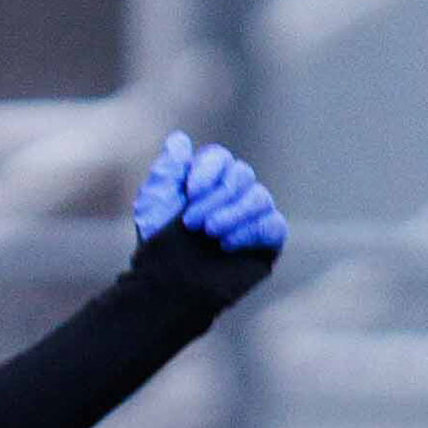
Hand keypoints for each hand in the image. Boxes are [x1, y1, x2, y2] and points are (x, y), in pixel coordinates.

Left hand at [132, 131, 285, 252]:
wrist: (166, 288)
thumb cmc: (158, 246)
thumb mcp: (154, 204)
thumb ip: (167, 171)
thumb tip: (178, 140)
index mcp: (208, 181)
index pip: (219, 158)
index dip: (208, 170)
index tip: (190, 191)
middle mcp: (234, 194)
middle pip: (241, 175)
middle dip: (216, 196)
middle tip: (191, 222)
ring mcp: (253, 216)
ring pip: (259, 197)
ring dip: (232, 212)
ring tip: (208, 232)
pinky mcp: (267, 241)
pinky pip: (273, 225)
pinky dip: (249, 230)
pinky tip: (225, 244)